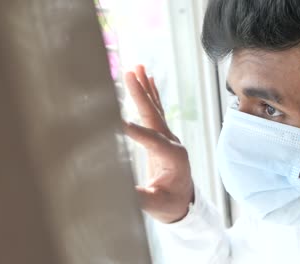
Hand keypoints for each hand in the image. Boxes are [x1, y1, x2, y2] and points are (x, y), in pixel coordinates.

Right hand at [123, 65, 193, 223]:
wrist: (183, 203)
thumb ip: (141, 197)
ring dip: (145, 88)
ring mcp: (169, 138)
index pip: (152, 140)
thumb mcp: (156, 205)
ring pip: (155, 109)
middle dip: (141, 94)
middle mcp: (173, 143)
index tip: (116, 121)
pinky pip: (155, 113)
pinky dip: (150, 96)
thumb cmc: (171, 205)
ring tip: (137, 67)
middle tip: (130, 72)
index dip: (134, 131)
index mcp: (174, 158)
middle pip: (154, 115)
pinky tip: (147, 80)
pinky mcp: (163, 137)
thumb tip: (119, 191)